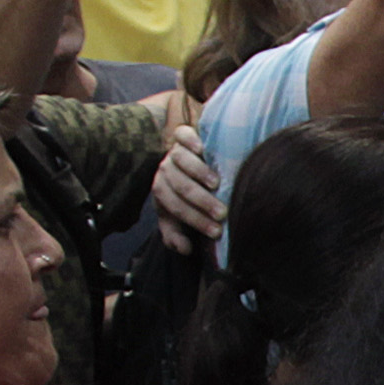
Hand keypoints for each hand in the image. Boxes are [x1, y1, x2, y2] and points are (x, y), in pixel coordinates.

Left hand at [150, 122, 222, 254]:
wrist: (185, 167)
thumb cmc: (186, 200)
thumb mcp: (177, 221)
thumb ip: (176, 236)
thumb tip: (185, 249)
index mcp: (161, 191)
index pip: (174, 205)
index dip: (194, 219)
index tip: (216, 231)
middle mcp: (165, 170)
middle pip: (180, 184)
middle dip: (201, 201)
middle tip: (222, 213)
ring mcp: (173, 151)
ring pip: (180, 159)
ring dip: (198, 172)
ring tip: (217, 184)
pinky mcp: (182, 135)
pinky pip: (182, 134)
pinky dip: (190, 140)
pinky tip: (203, 149)